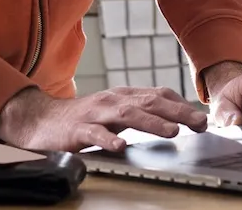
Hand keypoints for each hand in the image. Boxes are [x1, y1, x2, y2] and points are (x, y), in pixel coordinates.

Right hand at [0, 84, 206, 152]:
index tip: (201, 118)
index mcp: (124, 96)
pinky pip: (94, 134)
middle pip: (149, 102)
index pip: (158, 95)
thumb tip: (174, 120)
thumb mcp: (115, 111)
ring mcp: (95, 114)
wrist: (40, 120)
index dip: (181, 105)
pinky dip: (108, 139)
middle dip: (176, 112)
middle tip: (198, 123)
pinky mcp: (77, 130)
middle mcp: (112, 100)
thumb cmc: (83, 119)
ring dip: (152, 122)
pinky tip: (121, 147)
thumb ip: (140, 113)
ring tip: (171, 132)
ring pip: (127, 114)